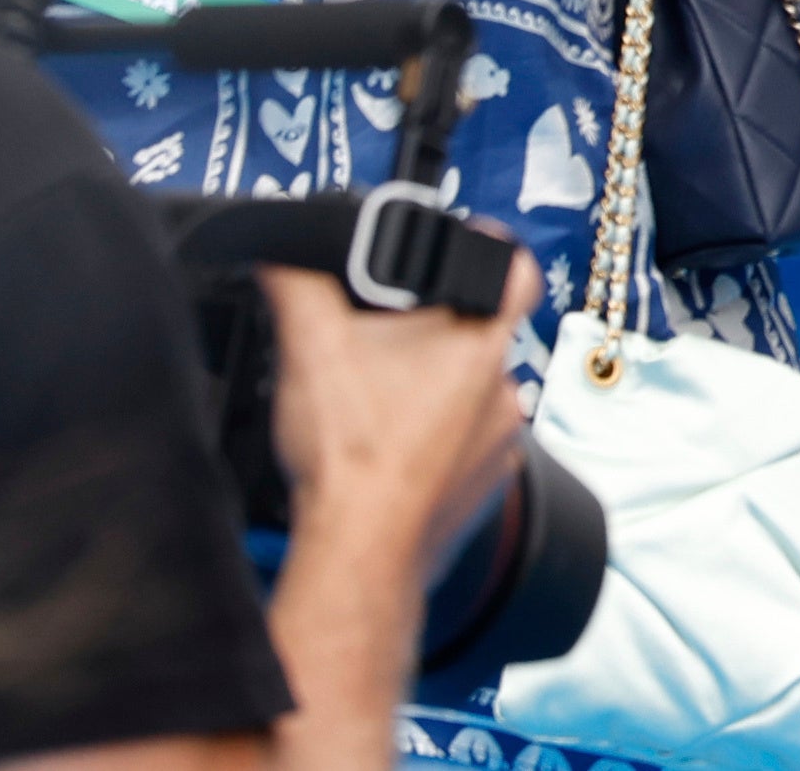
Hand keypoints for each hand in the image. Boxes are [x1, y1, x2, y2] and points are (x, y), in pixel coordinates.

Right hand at [259, 253, 536, 562]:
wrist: (358, 554)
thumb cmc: (351, 459)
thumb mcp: (310, 349)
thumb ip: (297, 285)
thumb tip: (283, 252)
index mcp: (479, 342)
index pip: (516, 268)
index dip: (492, 248)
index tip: (467, 245)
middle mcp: (505, 389)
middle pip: (480, 336)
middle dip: (435, 333)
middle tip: (385, 341)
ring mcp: (499, 443)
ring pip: (471, 395)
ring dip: (433, 393)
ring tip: (378, 403)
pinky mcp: (484, 488)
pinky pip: (464, 448)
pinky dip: (433, 444)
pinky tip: (389, 451)